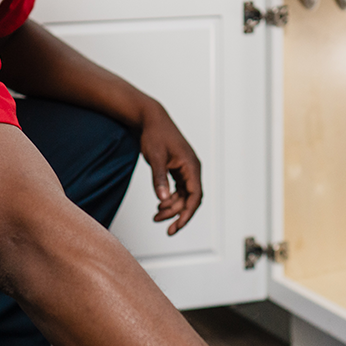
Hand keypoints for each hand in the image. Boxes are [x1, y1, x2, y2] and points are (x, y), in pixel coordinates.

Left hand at [137, 99, 202, 234]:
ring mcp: (185, 169)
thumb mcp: (155, 158)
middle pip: (190, 199)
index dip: (187, 213)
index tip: (176, 226)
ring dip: (171, 207)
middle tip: (159, 222)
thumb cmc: (155, 135)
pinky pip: (178, 190)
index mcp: (191, 166)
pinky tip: (160, 205)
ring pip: (183, 196)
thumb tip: (162, 200)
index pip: (195, 195)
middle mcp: (192, 169)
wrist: (151, 119)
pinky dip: (170, 199)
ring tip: (156, 216)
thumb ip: (159, 179)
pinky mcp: (178, 169)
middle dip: (176, 213)